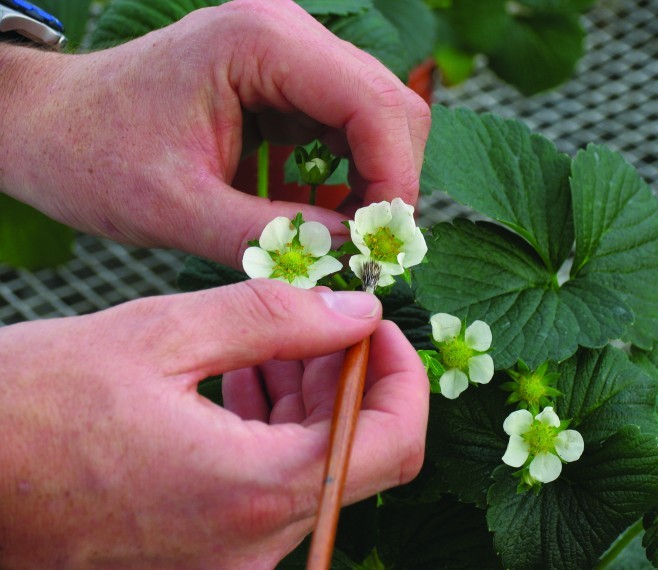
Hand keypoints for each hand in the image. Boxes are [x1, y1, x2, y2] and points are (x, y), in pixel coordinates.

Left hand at [0, 0, 430, 267]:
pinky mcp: (281, 81)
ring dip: (372, 181)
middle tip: (370, 250)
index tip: (382, 247)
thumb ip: (269, 236)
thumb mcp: (178, 208)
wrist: (50, 127)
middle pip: (389, 106)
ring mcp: (287, 54)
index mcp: (260, 43)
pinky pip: (344, 127)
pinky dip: (347, 175)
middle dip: (390, 183)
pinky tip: (320, 212)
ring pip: (375, 117)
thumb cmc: (94, 156)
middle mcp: (285, 34)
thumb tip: (351, 258)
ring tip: (344, 238)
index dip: (394, 181)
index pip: (373, 104)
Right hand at [0, 280, 427, 567]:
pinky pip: (268, 489)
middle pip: (354, 454)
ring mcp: (223, 560)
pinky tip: (241, 381)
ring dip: (309, 401)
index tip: (376, 326)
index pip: (391, 442)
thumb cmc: (36, 404)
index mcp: (252, 490)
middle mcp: (249, 546)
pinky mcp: (198, 554)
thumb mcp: (164, 335)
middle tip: (315, 321)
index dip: (401, 374)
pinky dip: (273, 433)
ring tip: (271, 343)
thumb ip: (276, 319)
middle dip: (349, 378)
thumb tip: (357, 312)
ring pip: (313, 469)